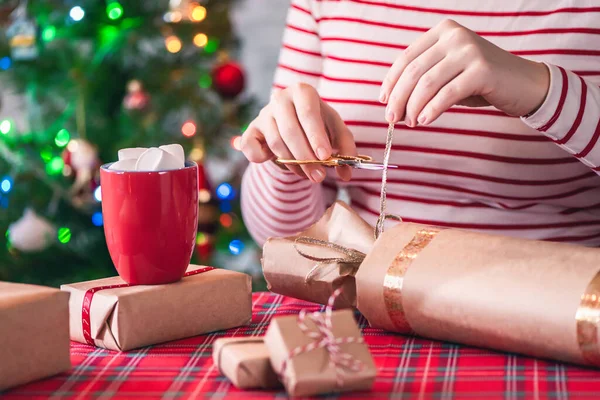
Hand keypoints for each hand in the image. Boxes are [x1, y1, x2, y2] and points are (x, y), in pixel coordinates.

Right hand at [241, 83, 355, 182]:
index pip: (308, 113)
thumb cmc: (317, 125)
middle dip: (306, 157)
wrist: (294, 122)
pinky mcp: (251, 130)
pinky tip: (279, 162)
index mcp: (303, 91)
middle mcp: (280, 99)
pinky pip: (251, 147)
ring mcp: (263, 114)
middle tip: (318, 176)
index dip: (316, 136)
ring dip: (293, 163)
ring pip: (276, 143)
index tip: (325, 156)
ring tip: (308, 173)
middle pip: (290, 131)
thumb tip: (347, 174)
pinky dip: (261, 158)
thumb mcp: (336, 131)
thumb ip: (345, 149)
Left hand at [380, 19, 549, 125]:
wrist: (525, 84)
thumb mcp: (449, 74)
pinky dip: (431, 110)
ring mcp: (469, 51)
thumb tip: (393, 104)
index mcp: (443, 31)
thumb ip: (424, 81)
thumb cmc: (482, 82)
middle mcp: (455, 36)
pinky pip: (446, 94)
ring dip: (413, 107)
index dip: (391, 82)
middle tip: (392, 119)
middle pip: (413, 71)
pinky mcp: (481, 70)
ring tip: (410, 123)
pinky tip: (425, 121)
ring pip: (427, 84)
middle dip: (399, 98)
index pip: (406, 58)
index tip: (383, 101)